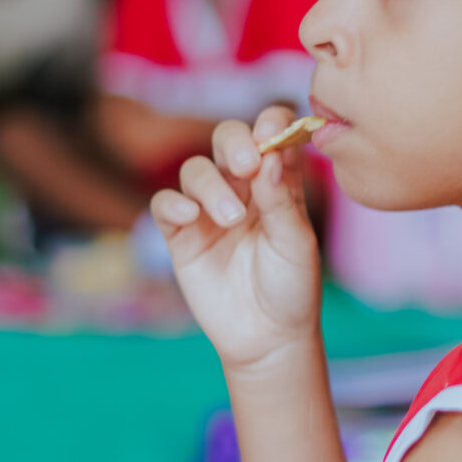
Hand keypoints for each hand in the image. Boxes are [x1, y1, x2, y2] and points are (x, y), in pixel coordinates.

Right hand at [148, 108, 322, 376]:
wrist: (267, 337)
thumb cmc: (291, 287)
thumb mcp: (296, 243)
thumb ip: (282, 199)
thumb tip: (271, 155)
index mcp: (278, 182)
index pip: (272, 135)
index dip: (271, 123)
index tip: (273, 131)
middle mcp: (242, 188)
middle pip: (227, 139)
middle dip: (234, 143)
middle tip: (246, 165)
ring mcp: (209, 209)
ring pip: (195, 169)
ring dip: (210, 185)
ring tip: (231, 219)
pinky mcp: (182, 234)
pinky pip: (165, 204)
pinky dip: (174, 204)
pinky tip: (191, 218)